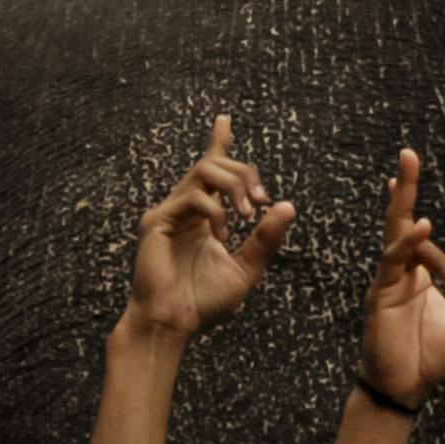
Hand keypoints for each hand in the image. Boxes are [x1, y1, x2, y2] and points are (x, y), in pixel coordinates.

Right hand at [124, 116, 295, 336]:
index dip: (218, 143)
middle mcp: (184, 209)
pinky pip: (194, 197)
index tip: (224, 119)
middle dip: (245, 174)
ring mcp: (168, 212)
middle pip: (215, 164)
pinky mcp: (156, 221)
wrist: (175, 324)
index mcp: (203, 216)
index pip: (212, 170)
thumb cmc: (204, 302)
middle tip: (261, 202)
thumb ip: (265, 239)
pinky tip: (222, 236)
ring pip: (204, 171)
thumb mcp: (246, 268)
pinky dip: (217, 212)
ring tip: (248, 213)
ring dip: (234, 186)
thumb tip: (289, 207)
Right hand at [357, 147, 444, 415]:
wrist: (405, 390)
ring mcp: (387, 281)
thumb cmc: (427, 357)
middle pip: (400, 221)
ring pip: (395, 234)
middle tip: (408, 154)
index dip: (424, 223)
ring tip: (405, 170)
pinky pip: (393, 262)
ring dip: (402, 201)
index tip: (421, 195)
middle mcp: (399, 273)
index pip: (419, 238)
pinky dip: (408, 242)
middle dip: (403, 188)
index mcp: (416, 276)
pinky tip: (422, 225)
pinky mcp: (380, 295)